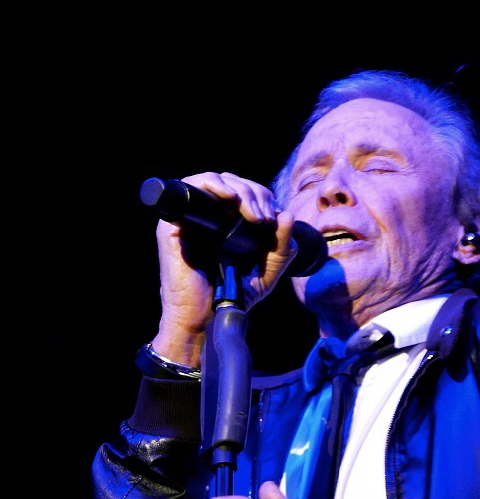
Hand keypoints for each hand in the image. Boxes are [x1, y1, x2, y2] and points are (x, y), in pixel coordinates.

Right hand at [152, 172, 296, 367]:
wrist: (205, 319)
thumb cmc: (230, 297)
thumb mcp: (266, 273)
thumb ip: (281, 248)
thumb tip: (286, 214)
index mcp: (226, 223)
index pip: (244, 191)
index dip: (261, 196)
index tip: (272, 219)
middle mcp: (206, 217)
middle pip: (232, 182)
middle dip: (254, 193)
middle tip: (264, 218)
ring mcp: (189, 218)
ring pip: (214, 179)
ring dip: (240, 190)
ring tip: (254, 214)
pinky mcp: (174, 223)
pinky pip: (191, 187)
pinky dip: (214, 184)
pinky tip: (232, 199)